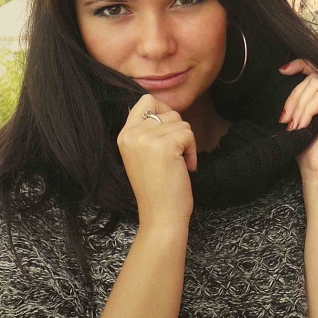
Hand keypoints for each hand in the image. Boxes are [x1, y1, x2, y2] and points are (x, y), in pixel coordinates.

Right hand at [117, 94, 195, 227]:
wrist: (160, 216)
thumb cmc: (157, 189)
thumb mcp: (142, 155)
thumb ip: (147, 132)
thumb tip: (163, 108)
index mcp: (124, 135)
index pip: (146, 100)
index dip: (164, 112)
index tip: (169, 135)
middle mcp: (132, 134)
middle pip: (168, 112)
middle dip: (179, 132)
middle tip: (175, 156)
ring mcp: (146, 139)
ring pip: (181, 123)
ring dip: (186, 143)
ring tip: (178, 165)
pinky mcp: (164, 146)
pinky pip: (188, 134)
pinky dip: (192, 151)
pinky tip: (185, 168)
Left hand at [278, 59, 317, 183]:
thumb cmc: (310, 153)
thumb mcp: (300, 120)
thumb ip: (300, 99)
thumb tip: (285, 73)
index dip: (300, 66)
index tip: (282, 70)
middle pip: (313, 79)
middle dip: (293, 98)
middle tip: (285, 120)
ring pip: (315, 85)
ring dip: (298, 106)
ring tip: (293, 126)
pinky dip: (306, 110)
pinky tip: (302, 125)